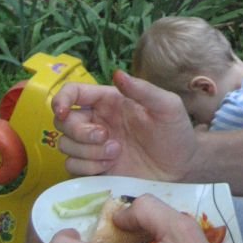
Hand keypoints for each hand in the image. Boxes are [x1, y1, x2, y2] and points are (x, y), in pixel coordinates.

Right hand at [53, 70, 200, 179]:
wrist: (181, 168)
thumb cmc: (175, 132)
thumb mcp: (167, 106)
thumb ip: (143, 90)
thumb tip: (117, 73)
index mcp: (109, 101)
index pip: (73, 92)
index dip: (61, 99)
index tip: (62, 111)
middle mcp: (97, 121)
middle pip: (63, 121)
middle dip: (79, 130)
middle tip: (105, 136)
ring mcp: (93, 146)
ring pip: (65, 145)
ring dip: (87, 151)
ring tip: (116, 152)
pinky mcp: (93, 169)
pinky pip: (72, 167)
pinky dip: (87, 168)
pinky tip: (109, 166)